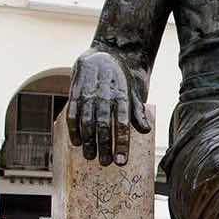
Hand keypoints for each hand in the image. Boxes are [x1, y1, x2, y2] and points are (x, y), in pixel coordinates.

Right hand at [67, 50, 150, 165]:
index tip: (121, 161)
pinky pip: (72, 113)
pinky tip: (77, 143)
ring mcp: (88, 93)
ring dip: (88, 141)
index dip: (122, 143)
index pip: (123, 123)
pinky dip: (73, 129)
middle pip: (104, 125)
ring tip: (91, 157)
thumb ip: (137, 112)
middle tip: (106, 164)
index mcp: (122, 96)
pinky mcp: (75, 92)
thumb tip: (146, 131)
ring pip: (87, 121)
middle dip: (104, 146)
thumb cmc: (120, 80)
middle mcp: (104, 95)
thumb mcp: (133, 93)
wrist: (102, 55)